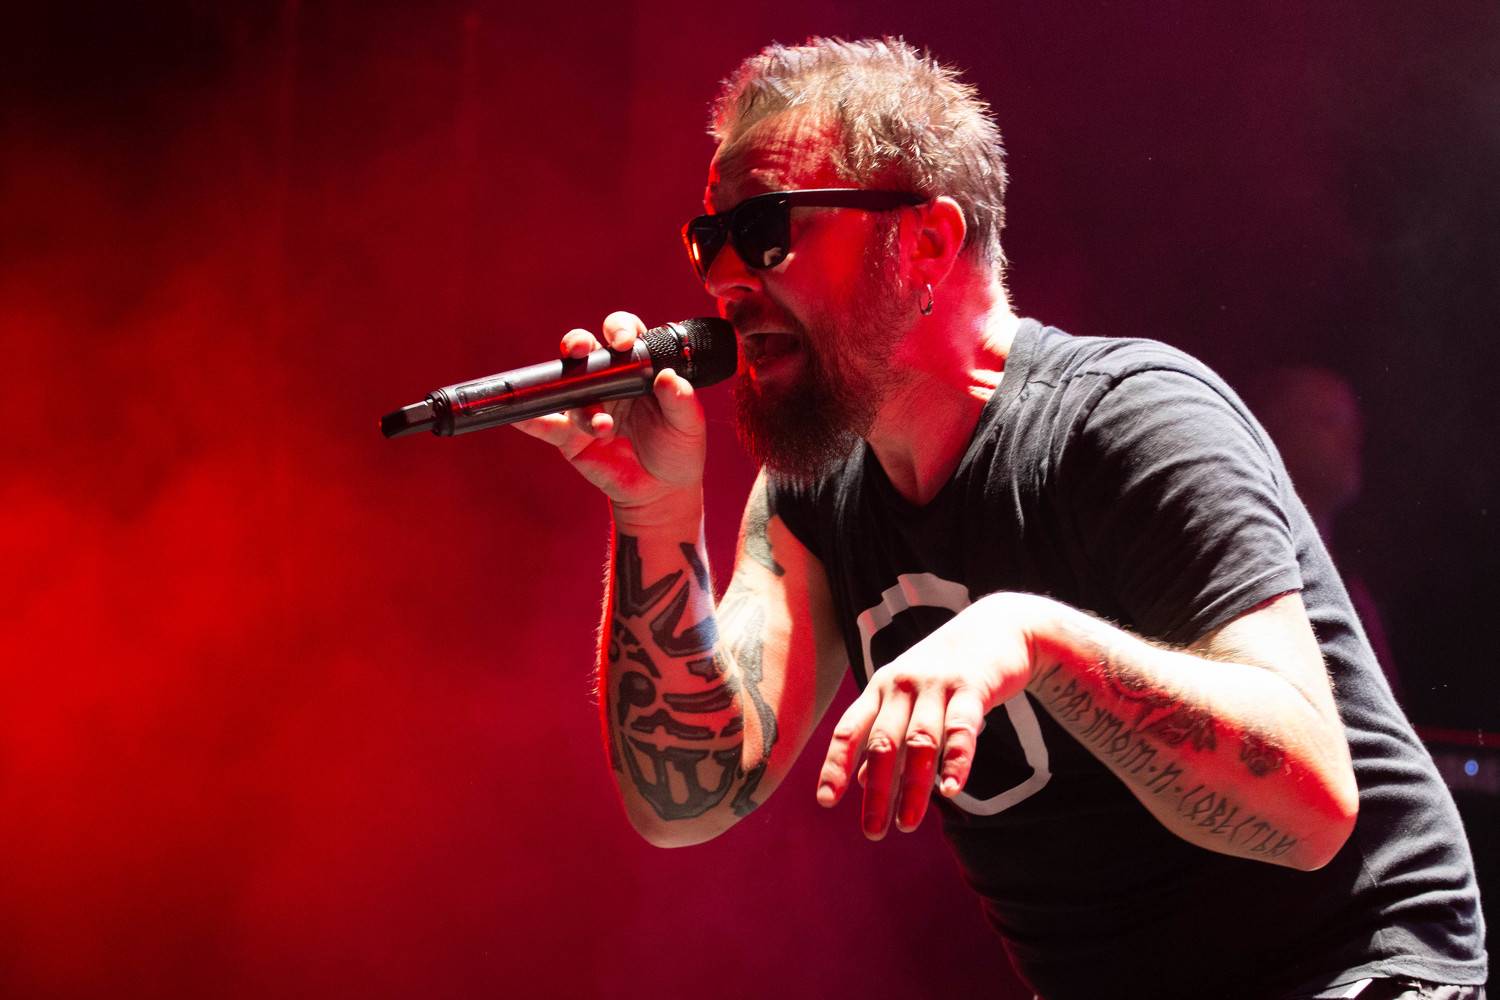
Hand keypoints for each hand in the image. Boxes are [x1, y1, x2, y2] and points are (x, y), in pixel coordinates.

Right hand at [511, 311, 707, 520]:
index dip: (619, 330)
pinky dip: (529, 418)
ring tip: (602, 428)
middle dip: (578, 342)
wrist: (661, 490)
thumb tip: (668, 377)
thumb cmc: (677, 448)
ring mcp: (585, 405)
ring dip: (580, 403)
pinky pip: (545, 423)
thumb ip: (682, 399)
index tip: (623, 343)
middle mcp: (607, 381)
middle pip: (585, 349)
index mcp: (637, 369)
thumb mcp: (689, 424)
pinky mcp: (570, 435)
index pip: (623, 335)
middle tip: (582, 349)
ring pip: (566, 387)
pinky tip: (518, 415)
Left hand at [815, 593, 1045, 838]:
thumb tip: (862, 779)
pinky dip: (956, 761)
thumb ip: (885, 734)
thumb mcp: (908, 697)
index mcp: (881, 688)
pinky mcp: (972, 686)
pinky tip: (951, 790)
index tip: (826, 801)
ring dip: (913, 786)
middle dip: (876, 791)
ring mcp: (936, 684)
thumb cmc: (946, 669)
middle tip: (874, 832)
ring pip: (920, 741)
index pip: (849, 729)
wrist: (999, 626)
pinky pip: (961, 728)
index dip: (835, 765)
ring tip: (907, 824)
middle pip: (883, 743)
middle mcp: (902, 684)